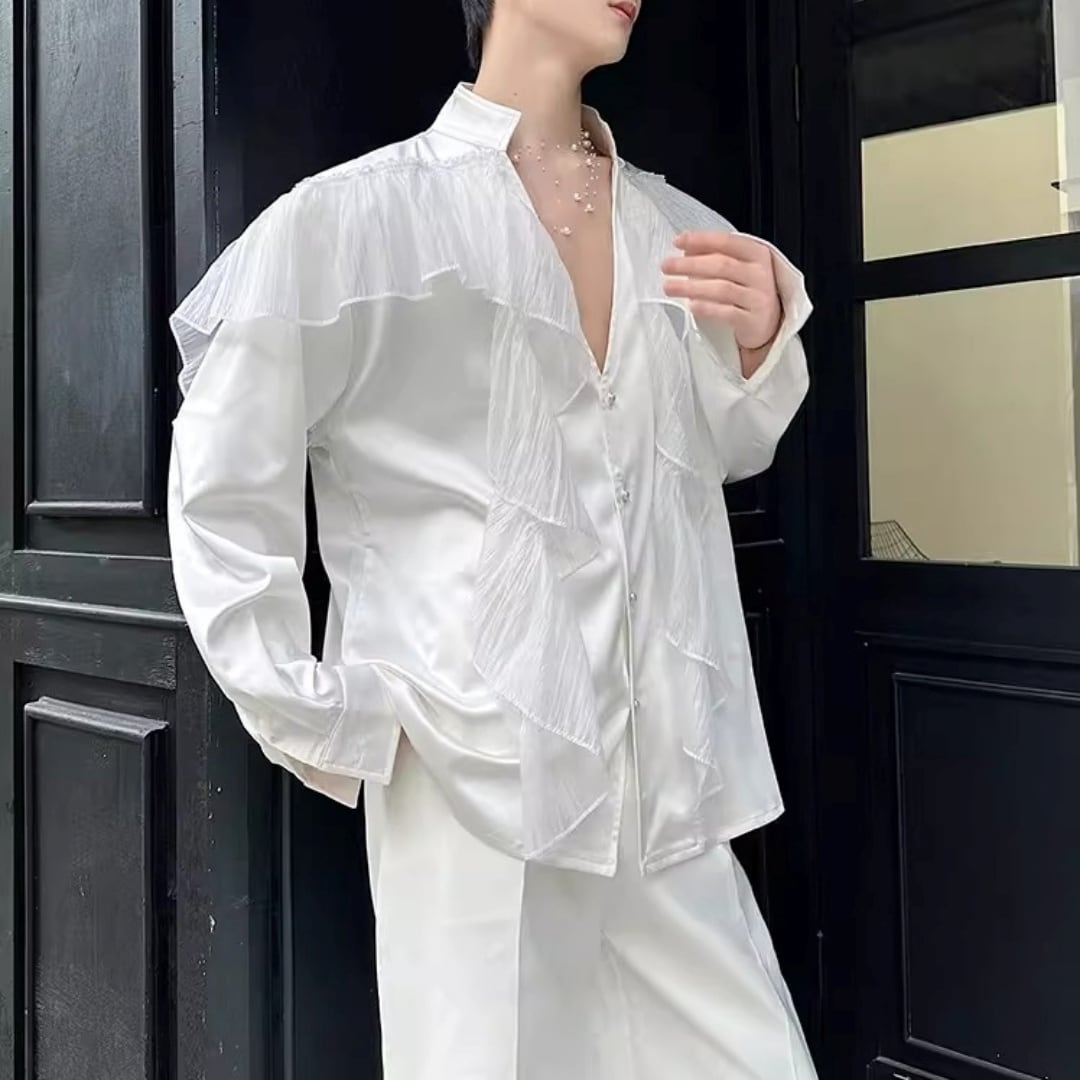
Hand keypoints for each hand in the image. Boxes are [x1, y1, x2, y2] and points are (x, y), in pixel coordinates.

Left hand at [661, 232, 781, 352]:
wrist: (768, 324)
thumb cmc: (748, 291)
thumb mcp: (738, 268)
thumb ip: (716, 256)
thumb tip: (686, 250)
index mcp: (757, 254)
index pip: (727, 241)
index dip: (701, 240)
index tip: (678, 241)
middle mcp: (760, 274)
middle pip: (722, 265)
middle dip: (690, 264)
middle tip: (667, 266)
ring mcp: (758, 298)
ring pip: (722, 289)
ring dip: (691, 286)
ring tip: (670, 287)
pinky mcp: (753, 320)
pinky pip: (727, 313)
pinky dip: (707, 308)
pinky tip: (691, 305)